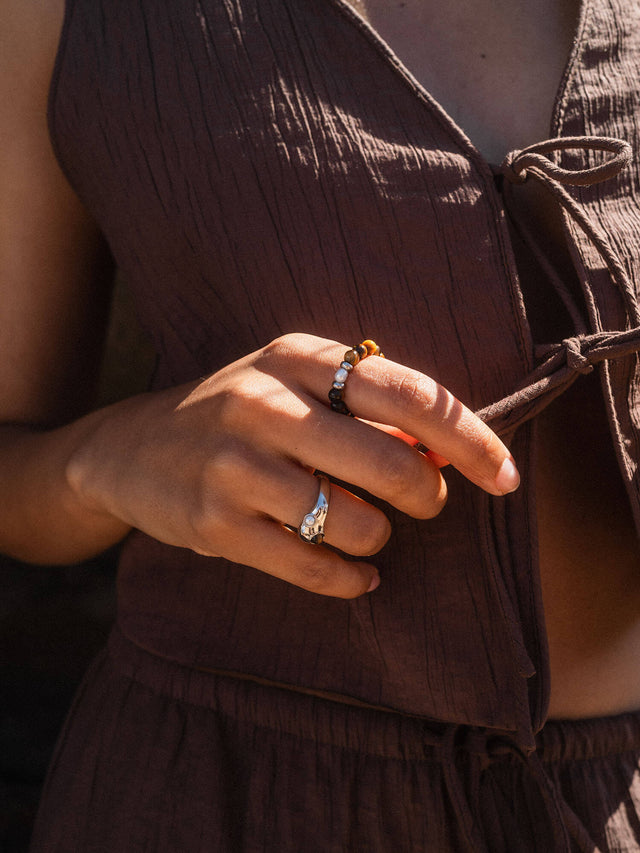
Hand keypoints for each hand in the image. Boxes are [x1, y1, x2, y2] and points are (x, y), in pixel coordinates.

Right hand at [67, 334, 518, 598]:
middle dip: (428, 495)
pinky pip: (313, 567)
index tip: (507, 476)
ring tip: (365, 532)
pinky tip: (355, 574)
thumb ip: (366, 407)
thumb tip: (447, 454)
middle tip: (425, 504)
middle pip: (391, 463)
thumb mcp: (293, 384)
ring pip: (354, 523)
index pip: (409, 394)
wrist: (132, 447)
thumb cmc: (239, 413)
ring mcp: (235, 467)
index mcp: (297, 358)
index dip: (471, 438)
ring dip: (378, 538)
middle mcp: (265, 404)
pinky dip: (350, 579)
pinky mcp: (215, 525)